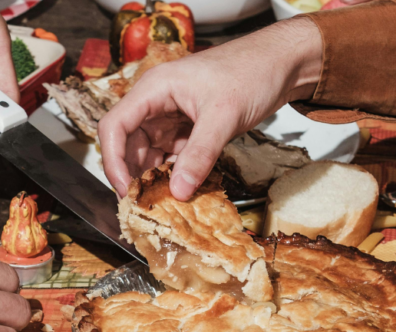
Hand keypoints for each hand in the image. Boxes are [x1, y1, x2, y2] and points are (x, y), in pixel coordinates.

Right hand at [98, 18, 322, 200]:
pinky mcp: (187, 128)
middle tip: (144, 203)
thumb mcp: (223, 116)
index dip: (113, 160)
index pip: (115, 126)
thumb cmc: (251, 72)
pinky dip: (173, 173)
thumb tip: (178, 192)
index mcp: (154, 89)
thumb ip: (199, 155)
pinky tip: (180, 188)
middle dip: (133, 174)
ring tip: (162, 201)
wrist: (282, 63)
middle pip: (127, 144)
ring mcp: (170, 116)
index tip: (125, 189)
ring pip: (148, 153)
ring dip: (153, 177)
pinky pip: (170, 156)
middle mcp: (156, 103)